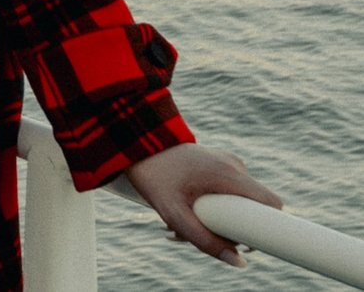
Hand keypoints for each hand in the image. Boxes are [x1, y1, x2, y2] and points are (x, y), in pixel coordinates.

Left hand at [126, 142, 281, 264]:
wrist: (135, 145)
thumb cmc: (153, 177)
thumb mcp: (174, 214)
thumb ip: (204, 240)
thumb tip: (239, 262)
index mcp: (230, 174)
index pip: (272, 203)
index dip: (269, 227)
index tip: (248, 242)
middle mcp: (234, 165)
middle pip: (253, 206)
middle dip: (234, 227)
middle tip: (202, 231)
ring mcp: (227, 161)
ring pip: (239, 199)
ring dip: (220, 216)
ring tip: (185, 219)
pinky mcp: (218, 162)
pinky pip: (228, 189)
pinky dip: (214, 203)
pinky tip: (187, 207)